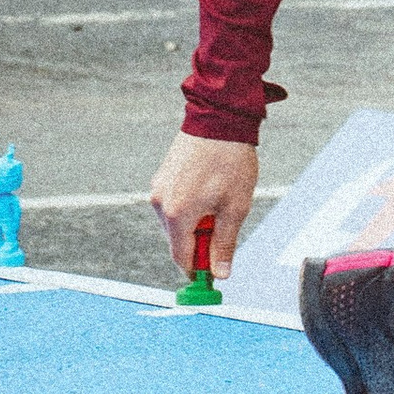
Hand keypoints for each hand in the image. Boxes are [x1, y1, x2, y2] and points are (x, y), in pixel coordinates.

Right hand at [150, 131, 257, 280]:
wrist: (219, 120)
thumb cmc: (230, 164)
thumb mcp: (235, 208)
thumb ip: (224, 244)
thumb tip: (220, 273)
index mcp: (177, 215)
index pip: (182, 257)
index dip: (199, 269)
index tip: (214, 272)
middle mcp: (161, 204)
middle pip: (178, 241)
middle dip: (200, 242)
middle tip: (225, 227)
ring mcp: (158, 188)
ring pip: (176, 222)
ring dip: (196, 223)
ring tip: (219, 200)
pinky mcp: (161, 177)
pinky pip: (174, 204)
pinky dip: (190, 207)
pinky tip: (208, 190)